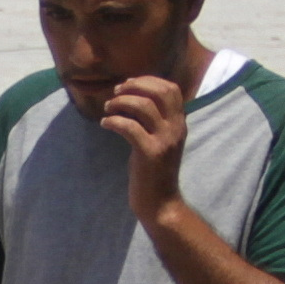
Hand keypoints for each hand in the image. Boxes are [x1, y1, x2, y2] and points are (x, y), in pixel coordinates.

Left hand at [99, 74, 191, 220]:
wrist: (160, 203)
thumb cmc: (154, 172)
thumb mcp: (158, 141)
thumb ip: (153, 121)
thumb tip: (132, 99)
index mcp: (179, 123)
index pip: (171, 89)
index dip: (148, 80)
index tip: (128, 84)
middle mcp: (176, 128)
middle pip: (160, 91)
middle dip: (135, 86)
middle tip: (116, 92)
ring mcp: (164, 140)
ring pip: (144, 106)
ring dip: (121, 102)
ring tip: (108, 109)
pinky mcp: (150, 153)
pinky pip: (130, 127)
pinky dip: (114, 121)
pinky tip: (105, 124)